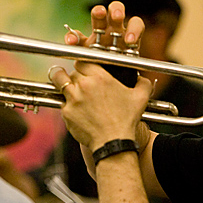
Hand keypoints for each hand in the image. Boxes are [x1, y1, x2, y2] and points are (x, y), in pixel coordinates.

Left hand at [53, 2, 151, 150]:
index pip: (83, 60)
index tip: (84, 67)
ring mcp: (73, 99)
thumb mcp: (141, 98)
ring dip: (60, 81)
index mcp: (100, 77)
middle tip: (77, 80)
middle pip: (70, 70)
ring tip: (62, 83)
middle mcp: (84, 85)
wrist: (113, 142)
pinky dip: (66, 104)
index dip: (83, 63)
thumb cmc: (126, 121)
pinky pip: (61, 102)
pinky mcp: (66, 113)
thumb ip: (144, 83)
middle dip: (74, 74)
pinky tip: (73, 108)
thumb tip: (143, 79)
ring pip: (58, 80)